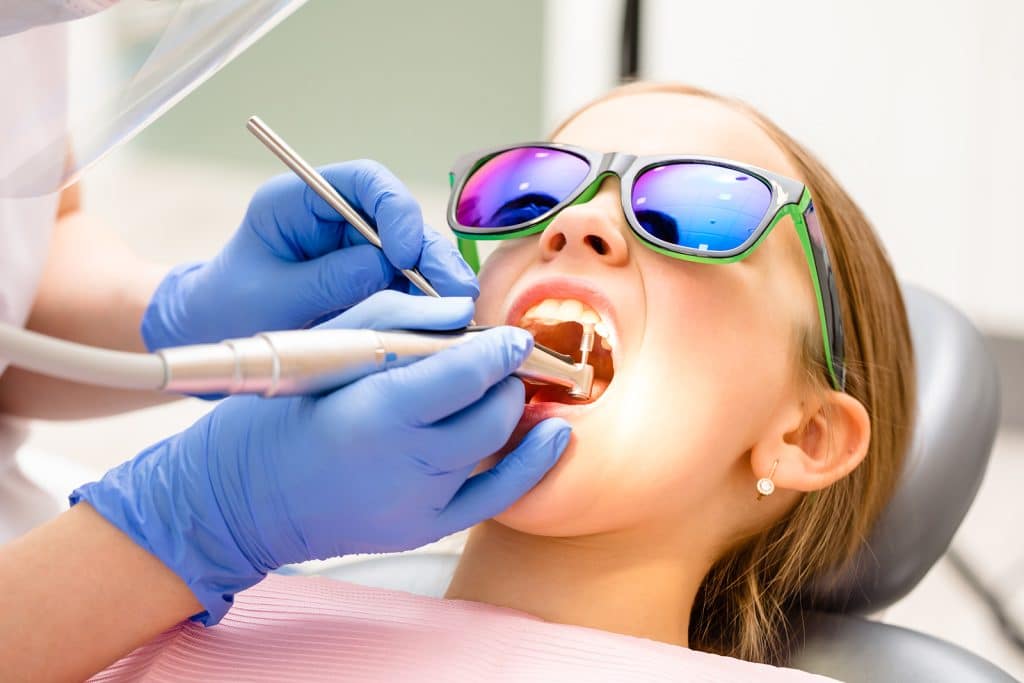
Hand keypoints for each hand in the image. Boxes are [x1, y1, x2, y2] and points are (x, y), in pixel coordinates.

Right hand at [73, 293, 569, 624]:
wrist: (244, 498)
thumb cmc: (281, 414)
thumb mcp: (328, 349)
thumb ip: (398, 320)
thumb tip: (465, 310)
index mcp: (377, 411)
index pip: (466, 373)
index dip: (500, 349)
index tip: (513, 334)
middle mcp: (407, 462)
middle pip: (491, 411)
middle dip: (506, 378)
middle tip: (503, 358)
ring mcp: (420, 503)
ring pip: (496, 444)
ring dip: (509, 409)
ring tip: (506, 387)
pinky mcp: (424, 529)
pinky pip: (498, 498)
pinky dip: (533, 464)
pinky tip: (554, 436)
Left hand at [141, 160, 477, 349]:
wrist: (214, 337)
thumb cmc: (228, 309)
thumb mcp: (271, 297)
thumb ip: (327, 280)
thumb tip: (385, 267)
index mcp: (300, 201)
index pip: (363, 182)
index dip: (393, 209)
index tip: (402, 252)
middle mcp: (337, 220)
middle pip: (399, 219)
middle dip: (429, 253)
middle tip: (455, 290)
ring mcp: (357, 250)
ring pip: (413, 254)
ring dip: (438, 280)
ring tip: (461, 313)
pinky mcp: (370, 282)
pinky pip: (408, 286)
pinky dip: (428, 304)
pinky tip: (448, 324)